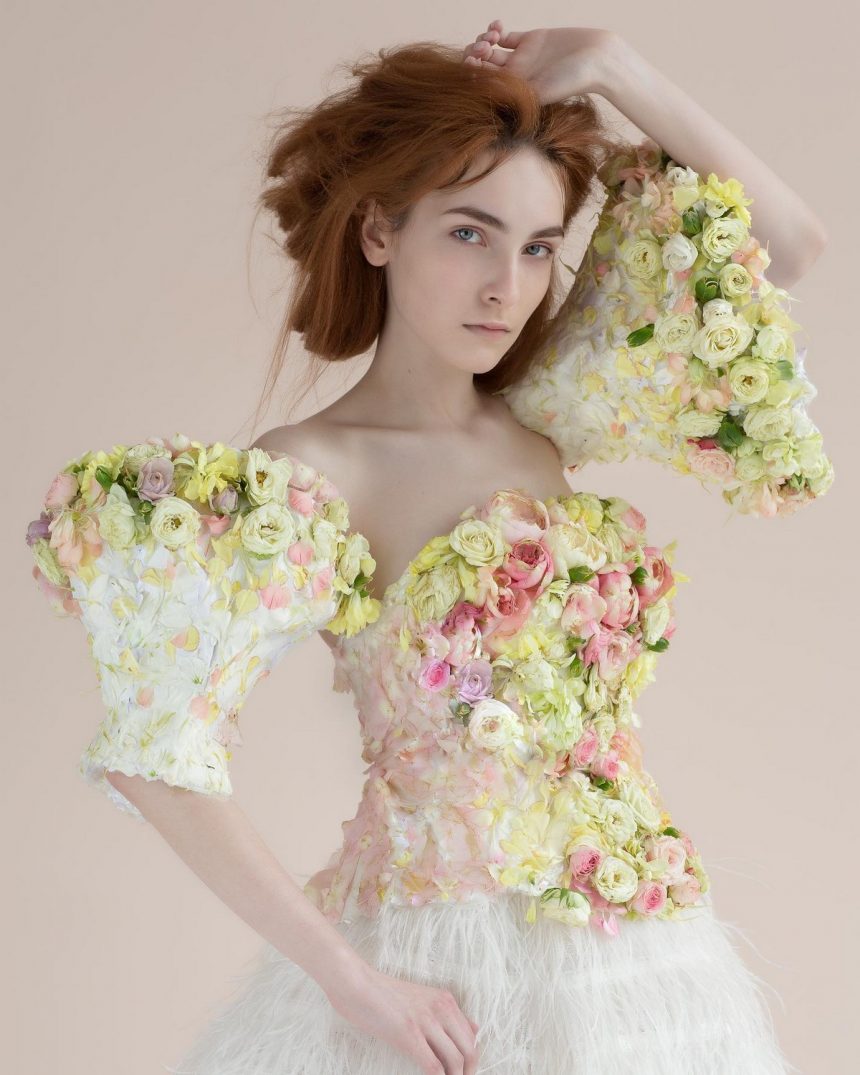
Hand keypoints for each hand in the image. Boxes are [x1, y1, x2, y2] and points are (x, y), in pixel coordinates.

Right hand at [324, 959, 480, 1073]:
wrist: (357, 984)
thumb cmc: (384, 995)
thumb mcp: (422, 998)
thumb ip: (448, 1013)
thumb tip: (475, 1029)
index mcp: (445, 999)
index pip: (471, 1035)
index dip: (471, 1059)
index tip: (464, 1072)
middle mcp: (441, 1008)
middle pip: (469, 1049)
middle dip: (468, 1071)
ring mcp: (426, 1020)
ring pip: (455, 1060)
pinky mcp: (409, 1034)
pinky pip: (433, 1066)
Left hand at [462, 19, 617, 102]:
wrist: (597, 59)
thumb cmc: (572, 81)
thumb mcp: (538, 91)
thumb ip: (512, 90)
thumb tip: (482, 90)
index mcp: (513, 94)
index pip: (482, 86)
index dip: (472, 73)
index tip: (473, 63)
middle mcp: (514, 78)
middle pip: (482, 68)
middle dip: (475, 55)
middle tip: (483, 48)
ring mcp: (521, 58)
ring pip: (489, 50)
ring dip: (483, 40)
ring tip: (492, 37)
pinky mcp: (530, 40)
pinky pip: (503, 36)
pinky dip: (494, 29)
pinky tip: (497, 27)